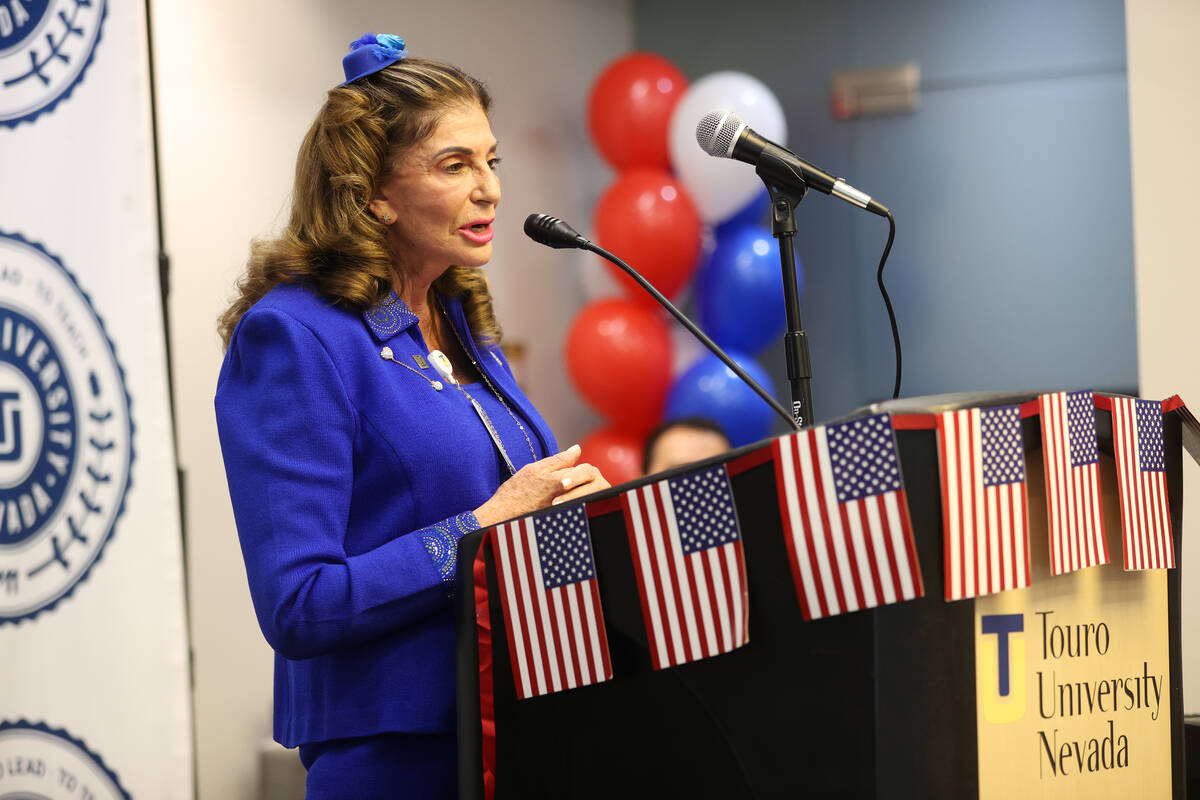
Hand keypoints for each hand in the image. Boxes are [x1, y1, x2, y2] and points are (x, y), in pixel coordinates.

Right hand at [472, 445, 611, 527]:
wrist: (503, 515)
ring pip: (581, 497)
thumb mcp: (535, 469)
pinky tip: (559, 506)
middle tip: (564, 486)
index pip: (584, 471)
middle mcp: (565, 497)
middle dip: (582, 482)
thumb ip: (559, 459)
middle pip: (586, 486)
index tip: (569, 474)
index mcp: (559, 481)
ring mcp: (564, 511)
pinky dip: (571, 505)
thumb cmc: (516, 491)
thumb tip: (577, 449)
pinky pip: (575, 509)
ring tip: (558, 496)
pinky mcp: (562, 521)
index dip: (579, 470)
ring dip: (577, 494)